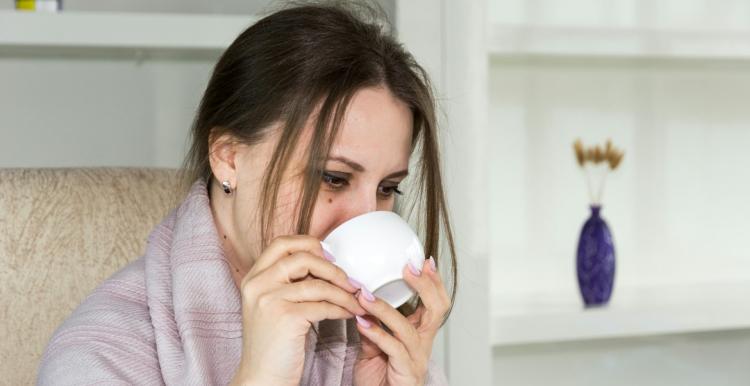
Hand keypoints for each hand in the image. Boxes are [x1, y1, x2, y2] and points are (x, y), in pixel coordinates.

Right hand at [229, 235, 365, 385]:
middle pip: (303, 257)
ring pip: (318, 284)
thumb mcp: (272, 304)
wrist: (262, 378)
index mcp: (253, 277)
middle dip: (333, 268)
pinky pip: (323, 305)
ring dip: (344, 293)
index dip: (309, 244)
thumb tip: (325, 263)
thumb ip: (288, 282)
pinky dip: (341, 308)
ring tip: (356, 301)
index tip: (329, 257)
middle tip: (349, 281)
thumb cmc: (273, 344)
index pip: (282, 244)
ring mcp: (270, 299)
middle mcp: (258, 284)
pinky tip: (349, 314)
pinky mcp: (286, 317)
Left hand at [353, 256, 449, 385]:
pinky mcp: (406, 372)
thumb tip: (359, 302)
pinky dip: (377, 334)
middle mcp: (422, 345)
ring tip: (364, 296)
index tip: (423, 260)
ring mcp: (416, 358)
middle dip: (425, 285)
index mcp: (419, 335)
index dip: (433, 281)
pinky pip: (394, 349)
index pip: (435, 303)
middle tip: (408, 268)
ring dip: (384, 309)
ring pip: (408, 328)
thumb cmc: (379, 381)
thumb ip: (372, 327)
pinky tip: (362, 324)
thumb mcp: (373, 348)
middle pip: (437, 310)